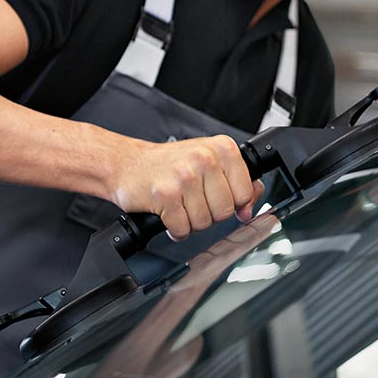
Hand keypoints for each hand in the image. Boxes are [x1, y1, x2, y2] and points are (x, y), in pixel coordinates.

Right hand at [111, 134, 263, 240]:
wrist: (128, 163)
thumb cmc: (169, 164)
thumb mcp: (209, 162)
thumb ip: (237, 182)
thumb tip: (250, 209)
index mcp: (222, 148)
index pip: (246, 192)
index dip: (232, 202)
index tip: (217, 197)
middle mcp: (205, 158)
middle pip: (225, 211)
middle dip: (209, 214)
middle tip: (193, 201)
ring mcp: (185, 176)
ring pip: (204, 223)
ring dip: (191, 222)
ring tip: (180, 205)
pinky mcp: (165, 194)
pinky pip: (182, 229)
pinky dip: (175, 229)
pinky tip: (168, 214)